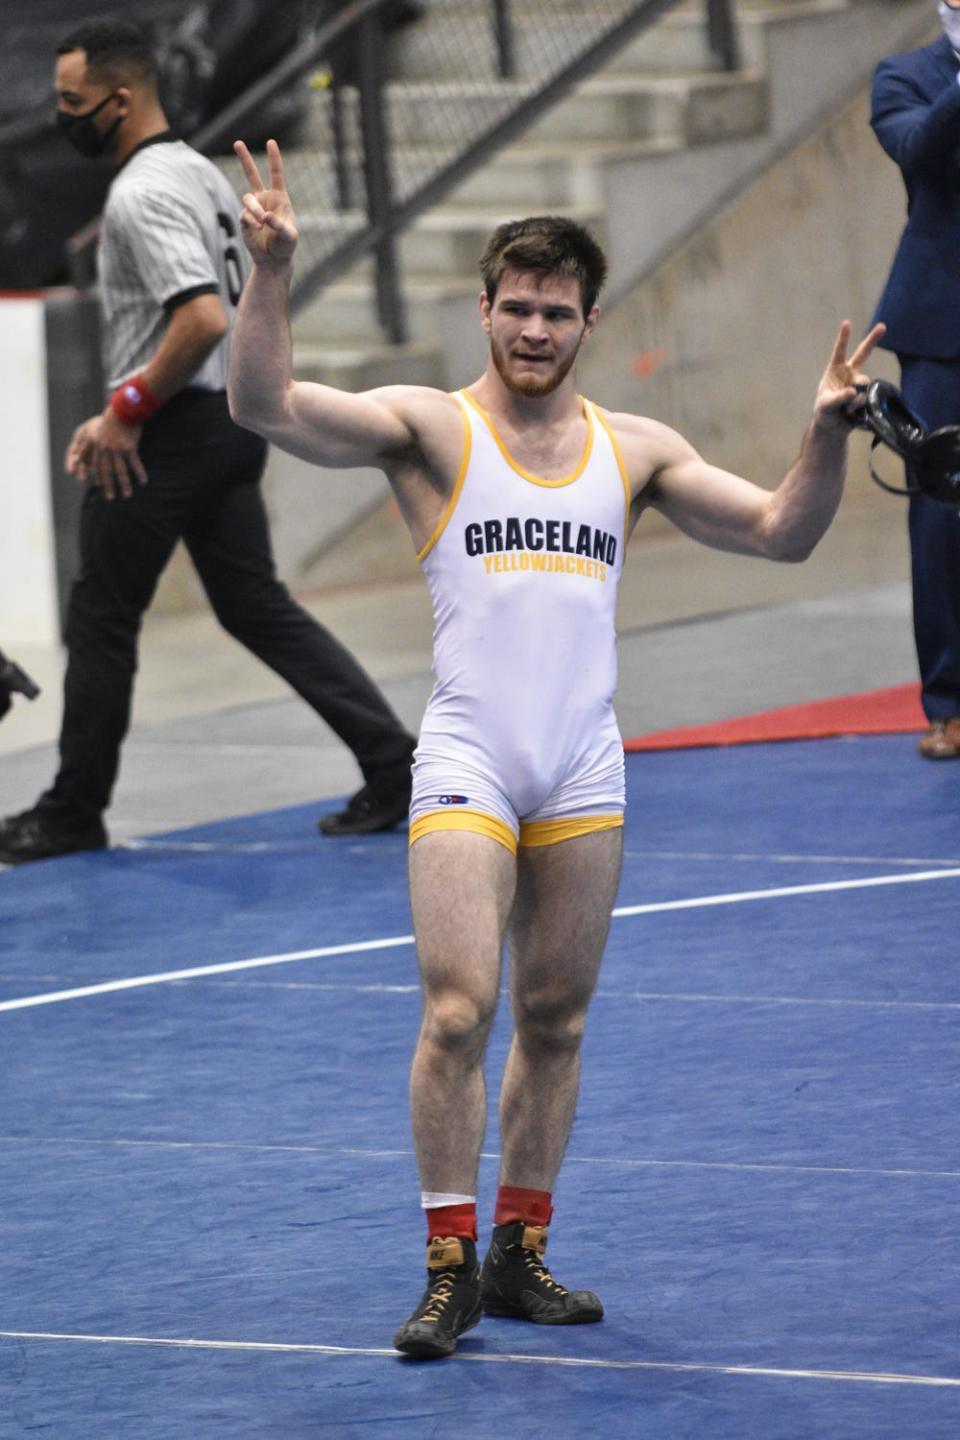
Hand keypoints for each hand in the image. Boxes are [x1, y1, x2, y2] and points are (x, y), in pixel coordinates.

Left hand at [71, 407, 147, 499]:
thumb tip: (93, 445)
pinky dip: (139, 473)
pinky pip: (135, 464)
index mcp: (98, 444)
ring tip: (127, 495)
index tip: (99, 486)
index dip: (98, 476)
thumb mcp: (101, 428)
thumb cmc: (113, 416)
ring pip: (120, 471)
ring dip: (124, 485)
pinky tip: (143, 482)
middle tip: (111, 498)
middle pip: (107, 471)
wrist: (123, 408)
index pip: (97, 465)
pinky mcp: (129, 447)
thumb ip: (97, 440)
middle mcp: (106, 449)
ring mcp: (117, 449)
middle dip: (109, 486)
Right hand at [234, 138, 298, 265]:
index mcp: (279, 198)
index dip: (274, 158)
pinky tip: (258, 228)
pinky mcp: (244, 219)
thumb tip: (265, 216)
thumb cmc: (286, 246)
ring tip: (262, 223)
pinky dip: (251, 220)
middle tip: (237, 142)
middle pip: (251, 174)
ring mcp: (253, 208)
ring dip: (254, 209)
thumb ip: (280, 225)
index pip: (276, 174)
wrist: (273, 259)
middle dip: (244, 158)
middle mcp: (265, 199)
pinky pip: (244, 214)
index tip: (271, 142)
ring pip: (247, 199)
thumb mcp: (290, 236)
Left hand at [813, 320, 886, 435]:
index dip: (843, 338)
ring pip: (864, 383)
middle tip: (883, 326)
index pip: (839, 352)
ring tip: (845, 409)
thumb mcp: (825, 405)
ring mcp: (858, 384)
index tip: (847, 323)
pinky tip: (851, 413)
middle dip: (872, 340)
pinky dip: (858, 406)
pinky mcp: (865, 395)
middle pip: (862, 354)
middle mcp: (849, 374)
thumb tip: (853, 392)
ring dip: (855, 397)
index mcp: (835, 371)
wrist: (832, 428)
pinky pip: (866, 397)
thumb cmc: (824, 413)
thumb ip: (838, 398)